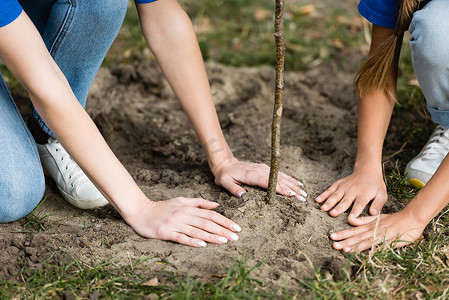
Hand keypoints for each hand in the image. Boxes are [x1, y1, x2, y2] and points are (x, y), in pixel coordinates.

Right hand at [126, 197, 241, 246]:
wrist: (140, 211)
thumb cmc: (162, 207)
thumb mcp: (181, 200)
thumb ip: (199, 202)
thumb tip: (216, 205)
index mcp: (188, 208)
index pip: (211, 215)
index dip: (225, 221)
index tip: (236, 227)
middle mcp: (184, 215)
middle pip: (207, 223)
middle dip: (223, 230)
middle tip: (236, 237)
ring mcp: (175, 224)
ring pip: (197, 231)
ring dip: (212, 236)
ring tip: (225, 241)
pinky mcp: (166, 233)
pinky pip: (181, 238)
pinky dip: (192, 241)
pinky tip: (202, 245)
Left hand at [212, 157, 305, 200]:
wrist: (226, 164)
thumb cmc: (225, 175)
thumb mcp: (224, 182)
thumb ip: (232, 188)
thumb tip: (241, 195)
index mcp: (252, 175)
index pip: (269, 182)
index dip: (280, 188)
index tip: (290, 194)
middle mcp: (261, 170)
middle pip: (279, 180)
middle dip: (292, 189)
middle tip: (302, 197)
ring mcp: (264, 168)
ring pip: (282, 177)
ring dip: (293, 185)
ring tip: (303, 193)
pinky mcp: (266, 169)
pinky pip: (280, 174)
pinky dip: (290, 179)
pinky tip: (297, 184)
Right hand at [315, 170, 386, 217]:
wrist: (367, 171)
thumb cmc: (375, 186)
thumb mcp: (382, 194)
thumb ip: (378, 205)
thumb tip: (373, 214)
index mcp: (364, 194)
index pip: (359, 205)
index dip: (355, 213)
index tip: (350, 220)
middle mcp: (353, 190)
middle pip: (345, 201)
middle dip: (338, 207)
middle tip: (332, 214)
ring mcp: (344, 187)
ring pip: (335, 195)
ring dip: (329, 202)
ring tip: (323, 208)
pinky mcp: (338, 184)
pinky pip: (330, 189)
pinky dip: (323, 194)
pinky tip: (317, 200)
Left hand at [330, 212, 425, 251]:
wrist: (411, 218)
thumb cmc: (393, 219)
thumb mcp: (376, 218)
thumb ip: (364, 220)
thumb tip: (350, 220)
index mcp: (370, 225)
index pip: (354, 230)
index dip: (343, 234)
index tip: (332, 236)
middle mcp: (374, 230)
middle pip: (357, 237)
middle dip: (345, 241)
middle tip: (333, 245)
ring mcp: (382, 237)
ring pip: (366, 242)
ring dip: (355, 246)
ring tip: (344, 249)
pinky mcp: (390, 242)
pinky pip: (380, 247)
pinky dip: (372, 250)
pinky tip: (365, 255)